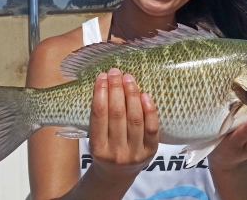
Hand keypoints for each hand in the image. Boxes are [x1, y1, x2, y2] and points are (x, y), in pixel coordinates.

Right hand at [88, 68, 158, 182]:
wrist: (117, 175)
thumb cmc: (105, 150)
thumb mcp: (95, 138)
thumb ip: (99, 117)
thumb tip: (104, 83)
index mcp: (98, 149)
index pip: (99, 116)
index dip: (100, 93)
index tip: (102, 77)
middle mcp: (116, 153)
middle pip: (117, 115)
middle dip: (116, 89)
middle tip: (115, 72)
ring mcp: (135, 153)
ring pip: (135, 119)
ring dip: (131, 95)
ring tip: (128, 78)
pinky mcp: (151, 152)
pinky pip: (152, 128)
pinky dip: (149, 110)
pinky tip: (145, 95)